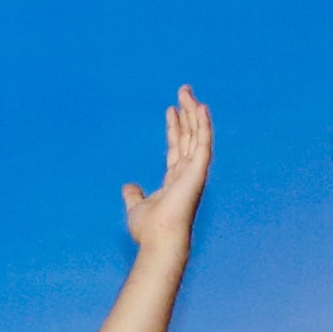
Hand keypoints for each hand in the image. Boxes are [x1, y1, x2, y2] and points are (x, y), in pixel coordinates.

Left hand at [121, 83, 210, 254]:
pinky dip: (204, 125)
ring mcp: (194, 171)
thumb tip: (128, 186)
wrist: (158, 240)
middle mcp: (187, 173)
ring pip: (196, 135)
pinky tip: (201, 108)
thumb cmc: (150, 230)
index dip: (175, 128)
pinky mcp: (198, 171)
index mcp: (175, 180)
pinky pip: (203, 143)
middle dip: (187, 114)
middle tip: (183, 91)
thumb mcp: (136, 207)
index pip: (177, 148)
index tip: (170, 110)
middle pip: (189, 136)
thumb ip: (134, 195)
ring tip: (188, 93)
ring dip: (194, 113)